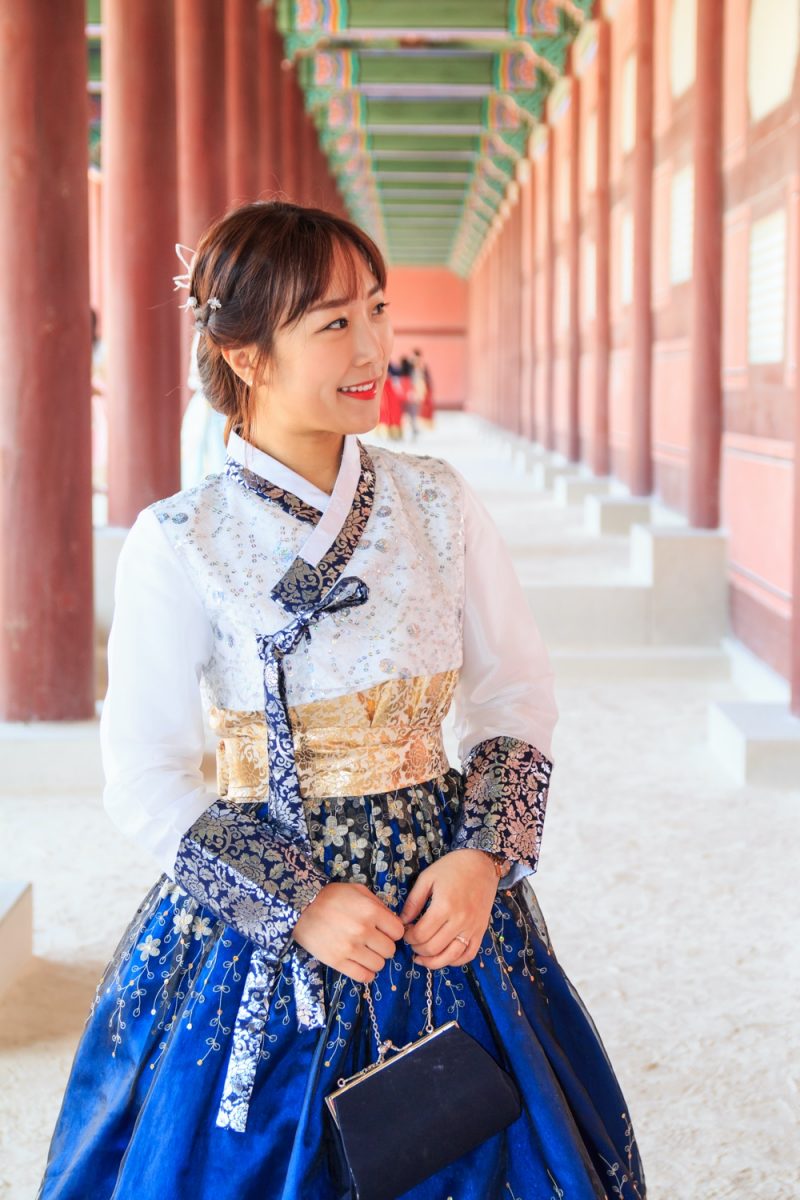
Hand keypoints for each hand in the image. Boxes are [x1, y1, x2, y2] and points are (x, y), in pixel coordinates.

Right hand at [291, 881, 405, 983]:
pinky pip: (363, 976)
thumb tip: (393, 922)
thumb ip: (378, 905)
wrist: (301, 908)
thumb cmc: (331, 897)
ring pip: (379, 965)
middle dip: (384, 946)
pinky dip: (366, 973)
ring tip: (365, 952)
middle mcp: (363, 931)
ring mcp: (350, 948)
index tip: (384, 931)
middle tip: (373, 942)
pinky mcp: (337, 962)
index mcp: (370, 911)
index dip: (392, 931)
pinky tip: (361, 964)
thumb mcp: (358, 891)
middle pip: (390, 950)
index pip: (398, 932)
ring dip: (375, 960)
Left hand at [398, 849, 497, 969]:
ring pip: (450, 957)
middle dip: (417, 949)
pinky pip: (469, 955)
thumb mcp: (427, 878)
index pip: (420, 934)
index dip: (408, 937)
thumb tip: (402, 922)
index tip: (405, 932)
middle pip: (433, 948)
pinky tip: (443, 957)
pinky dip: (455, 961)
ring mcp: (472, 928)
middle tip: (412, 942)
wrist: (482, 863)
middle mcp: (459, 920)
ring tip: (422, 958)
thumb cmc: (452, 867)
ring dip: (433, 962)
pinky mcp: (481, 931)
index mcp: (444, 906)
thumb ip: (413, 901)